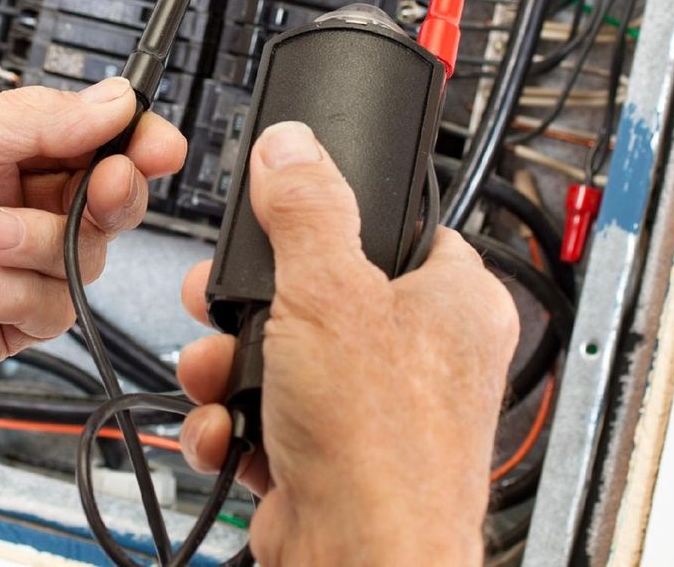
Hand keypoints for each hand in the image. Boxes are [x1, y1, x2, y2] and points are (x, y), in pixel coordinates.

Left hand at [0, 77, 184, 459]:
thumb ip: (37, 120)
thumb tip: (112, 100)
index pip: (81, 135)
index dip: (127, 139)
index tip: (156, 143)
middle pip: (98, 197)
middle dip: (107, 192)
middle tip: (106, 186)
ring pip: (80, 256)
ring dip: (36, 245)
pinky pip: (50, 311)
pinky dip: (12, 294)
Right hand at [173, 122, 517, 566]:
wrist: (357, 562)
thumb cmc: (379, 444)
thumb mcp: (329, 292)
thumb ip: (307, 210)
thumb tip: (293, 147)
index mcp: (457, 302)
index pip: (402, 227)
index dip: (339, 216)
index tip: (287, 211)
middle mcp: (427, 358)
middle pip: (322, 292)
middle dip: (251, 304)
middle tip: (221, 299)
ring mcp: (378, 414)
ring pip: (285, 357)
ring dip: (230, 366)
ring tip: (217, 373)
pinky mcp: (334, 462)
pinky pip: (269, 418)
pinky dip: (236, 424)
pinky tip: (228, 430)